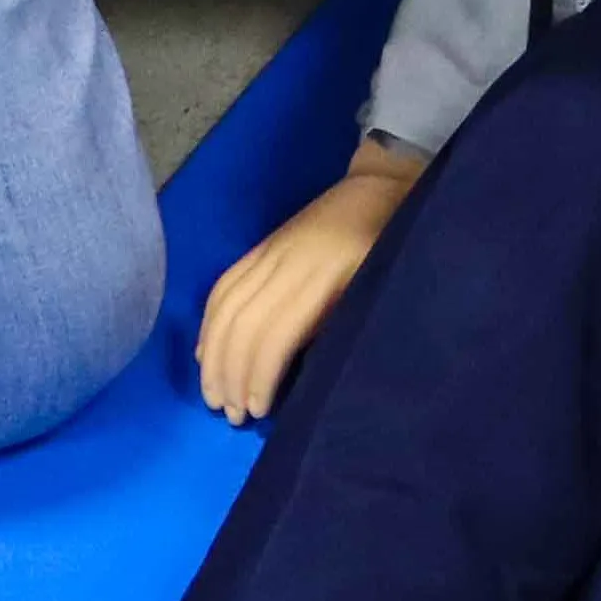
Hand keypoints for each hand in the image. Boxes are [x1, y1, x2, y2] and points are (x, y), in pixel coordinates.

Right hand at [197, 146, 416, 420]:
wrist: (383, 186)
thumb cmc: (396, 247)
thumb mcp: (381, 286)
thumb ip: (345, 325)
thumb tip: (308, 377)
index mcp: (326, 275)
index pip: (276, 334)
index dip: (260, 376)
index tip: (257, 411)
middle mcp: (289, 261)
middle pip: (243, 323)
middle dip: (231, 374)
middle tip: (229, 414)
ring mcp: (271, 250)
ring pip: (226, 305)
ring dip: (213, 355)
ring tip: (212, 394)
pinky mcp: (263, 245)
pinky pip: (224, 285)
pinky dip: (209, 323)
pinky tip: (205, 354)